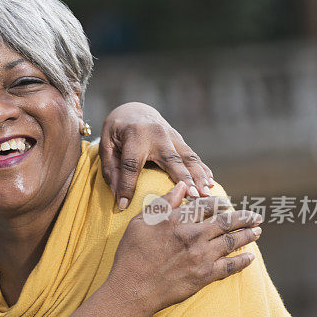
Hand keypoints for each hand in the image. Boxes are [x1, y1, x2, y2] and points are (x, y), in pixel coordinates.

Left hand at [98, 102, 213, 209]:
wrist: (133, 111)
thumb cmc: (116, 132)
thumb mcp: (106, 146)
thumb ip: (111, 169)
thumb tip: (118, 195)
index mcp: (134, 135)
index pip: (131, 164)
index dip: (127, 186)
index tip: (123, 205)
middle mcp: (156, 134)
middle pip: (171, 159)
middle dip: (183, 178)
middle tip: (193, 197)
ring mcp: (171, 135)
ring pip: (188, 157)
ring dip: (199, 176)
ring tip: (205, 194)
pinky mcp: (179, 139)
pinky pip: (193, 155)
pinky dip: (202, 169)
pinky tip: (210, 182)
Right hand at [105, 181, 261, 315]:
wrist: (133, 289)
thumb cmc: (132, 255)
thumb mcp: (140, 223)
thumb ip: (162, 204)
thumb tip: (181, 187)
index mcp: (177, 221)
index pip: (205, 206)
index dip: (218, 203)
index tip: (226, 203)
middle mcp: (193, 236)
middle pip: (225, 222)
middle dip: (243, 217)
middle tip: (255, 216)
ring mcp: (201, 256)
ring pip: (231, 241)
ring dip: (248, 235)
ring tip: (258, 231)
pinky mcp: (205, 275)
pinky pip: (230, 266)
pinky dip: (243, 261)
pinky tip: (250, 257)